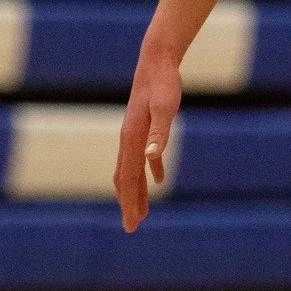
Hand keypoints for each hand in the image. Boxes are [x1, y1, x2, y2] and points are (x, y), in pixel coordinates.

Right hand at [114, 47, 182, 232]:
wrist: (156, 62)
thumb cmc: (163, 84)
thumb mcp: (165, 109)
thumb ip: (160, 134)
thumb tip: (151, 159)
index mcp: (132, 139)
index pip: (129, 179)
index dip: (129, 203)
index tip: (132, 224)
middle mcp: (128, 140)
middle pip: (125, 179)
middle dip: (128, 204)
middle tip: (131, 228)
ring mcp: (134, 135)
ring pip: (132, 170)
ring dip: (136, 192)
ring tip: (142, 213)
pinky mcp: (143, 129)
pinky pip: (143, 157)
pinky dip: (148, 172)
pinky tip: (158, 180)